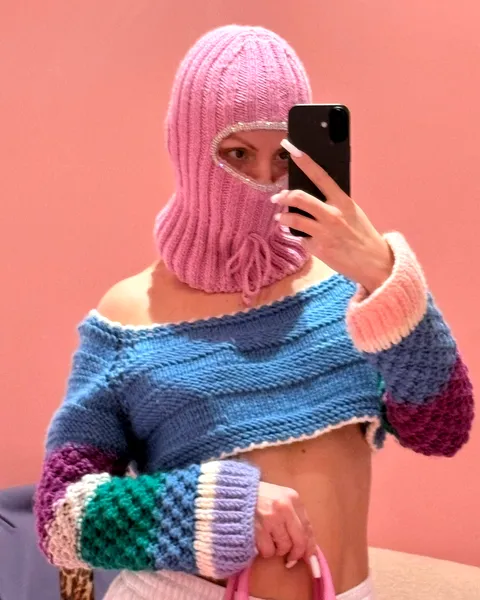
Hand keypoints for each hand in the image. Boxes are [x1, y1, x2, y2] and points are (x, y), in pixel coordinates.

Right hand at [255, 481, 316, 567]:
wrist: (232, 493)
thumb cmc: (258, 496)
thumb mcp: (279, 498)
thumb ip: (293, 516)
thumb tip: (307, 545)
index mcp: (292, 498)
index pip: (308, 527)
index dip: (310, 546)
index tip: (310, 557)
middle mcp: (284, 507)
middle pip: (299, 541)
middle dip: (296, 554)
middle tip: (290, 559)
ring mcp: (271, 519)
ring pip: (284, 547)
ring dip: (277, 549)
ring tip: (269, 540)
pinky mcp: (258, 529)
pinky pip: (268, 551)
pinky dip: (265, 550)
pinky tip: (259, 541)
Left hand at [273, 140, 393, 293]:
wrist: (373, 262)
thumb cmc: (362, 235)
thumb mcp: (353, 212)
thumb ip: (334, 203)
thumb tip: (313, 195)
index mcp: (343, 200)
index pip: (321, 176)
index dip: (305, 161)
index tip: (292, 149)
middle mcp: (332, 214)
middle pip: (300, 198)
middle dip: (284, 196)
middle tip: (276, 197)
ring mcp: (323, 232)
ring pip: (294, 220)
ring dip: (283, 218)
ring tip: (281, 219)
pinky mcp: (318, 248)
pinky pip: (302, 239)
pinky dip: (300, 238)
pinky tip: (306, 239)